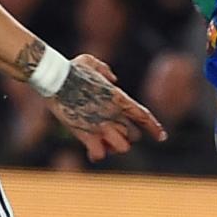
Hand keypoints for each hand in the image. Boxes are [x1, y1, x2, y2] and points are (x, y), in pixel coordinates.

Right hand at [50, 53, 165, 161]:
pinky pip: (99, 154)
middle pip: (133, 136)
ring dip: (114, 147)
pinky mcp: (85, 134)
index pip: (144, 116)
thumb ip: (105, 70)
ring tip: (103, 142)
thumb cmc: (70, 69)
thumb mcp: (91, 62)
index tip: (162, 137)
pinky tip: (91, 150)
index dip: (155, 128)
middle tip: (114, 133)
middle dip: (127, 137)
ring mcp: (101, 125)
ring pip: (122, 148)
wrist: (54, 79)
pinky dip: (97, 154)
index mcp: (119, 98)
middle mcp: (114, 114)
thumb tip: (113, 79)